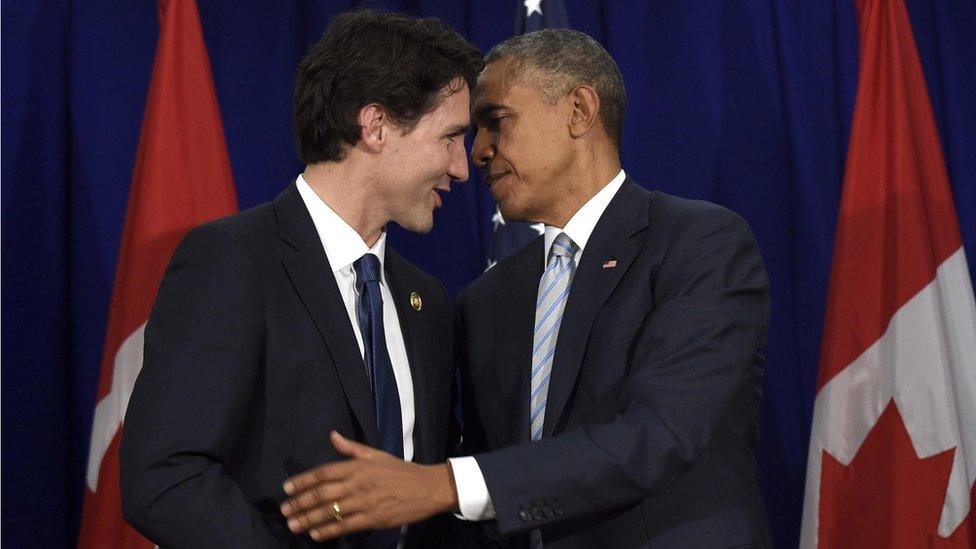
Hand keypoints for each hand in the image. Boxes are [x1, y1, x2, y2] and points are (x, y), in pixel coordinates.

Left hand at [280, 431, 458, 540]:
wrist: (427, 487)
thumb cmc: (400, 471)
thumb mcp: (375, 454)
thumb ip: (351, 448)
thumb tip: (332, 435)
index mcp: (357, 466)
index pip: (323, 473)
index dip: (303, 481)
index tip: (287, 488)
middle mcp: (357, 483)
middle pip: (322, 494)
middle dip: (301, 503)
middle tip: (285, 510)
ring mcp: (364, 502)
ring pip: (331, 511)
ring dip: (309, 519)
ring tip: (293, 525)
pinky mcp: (373, 518)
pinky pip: (346, 526)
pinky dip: (328, 531)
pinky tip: (315, 535)